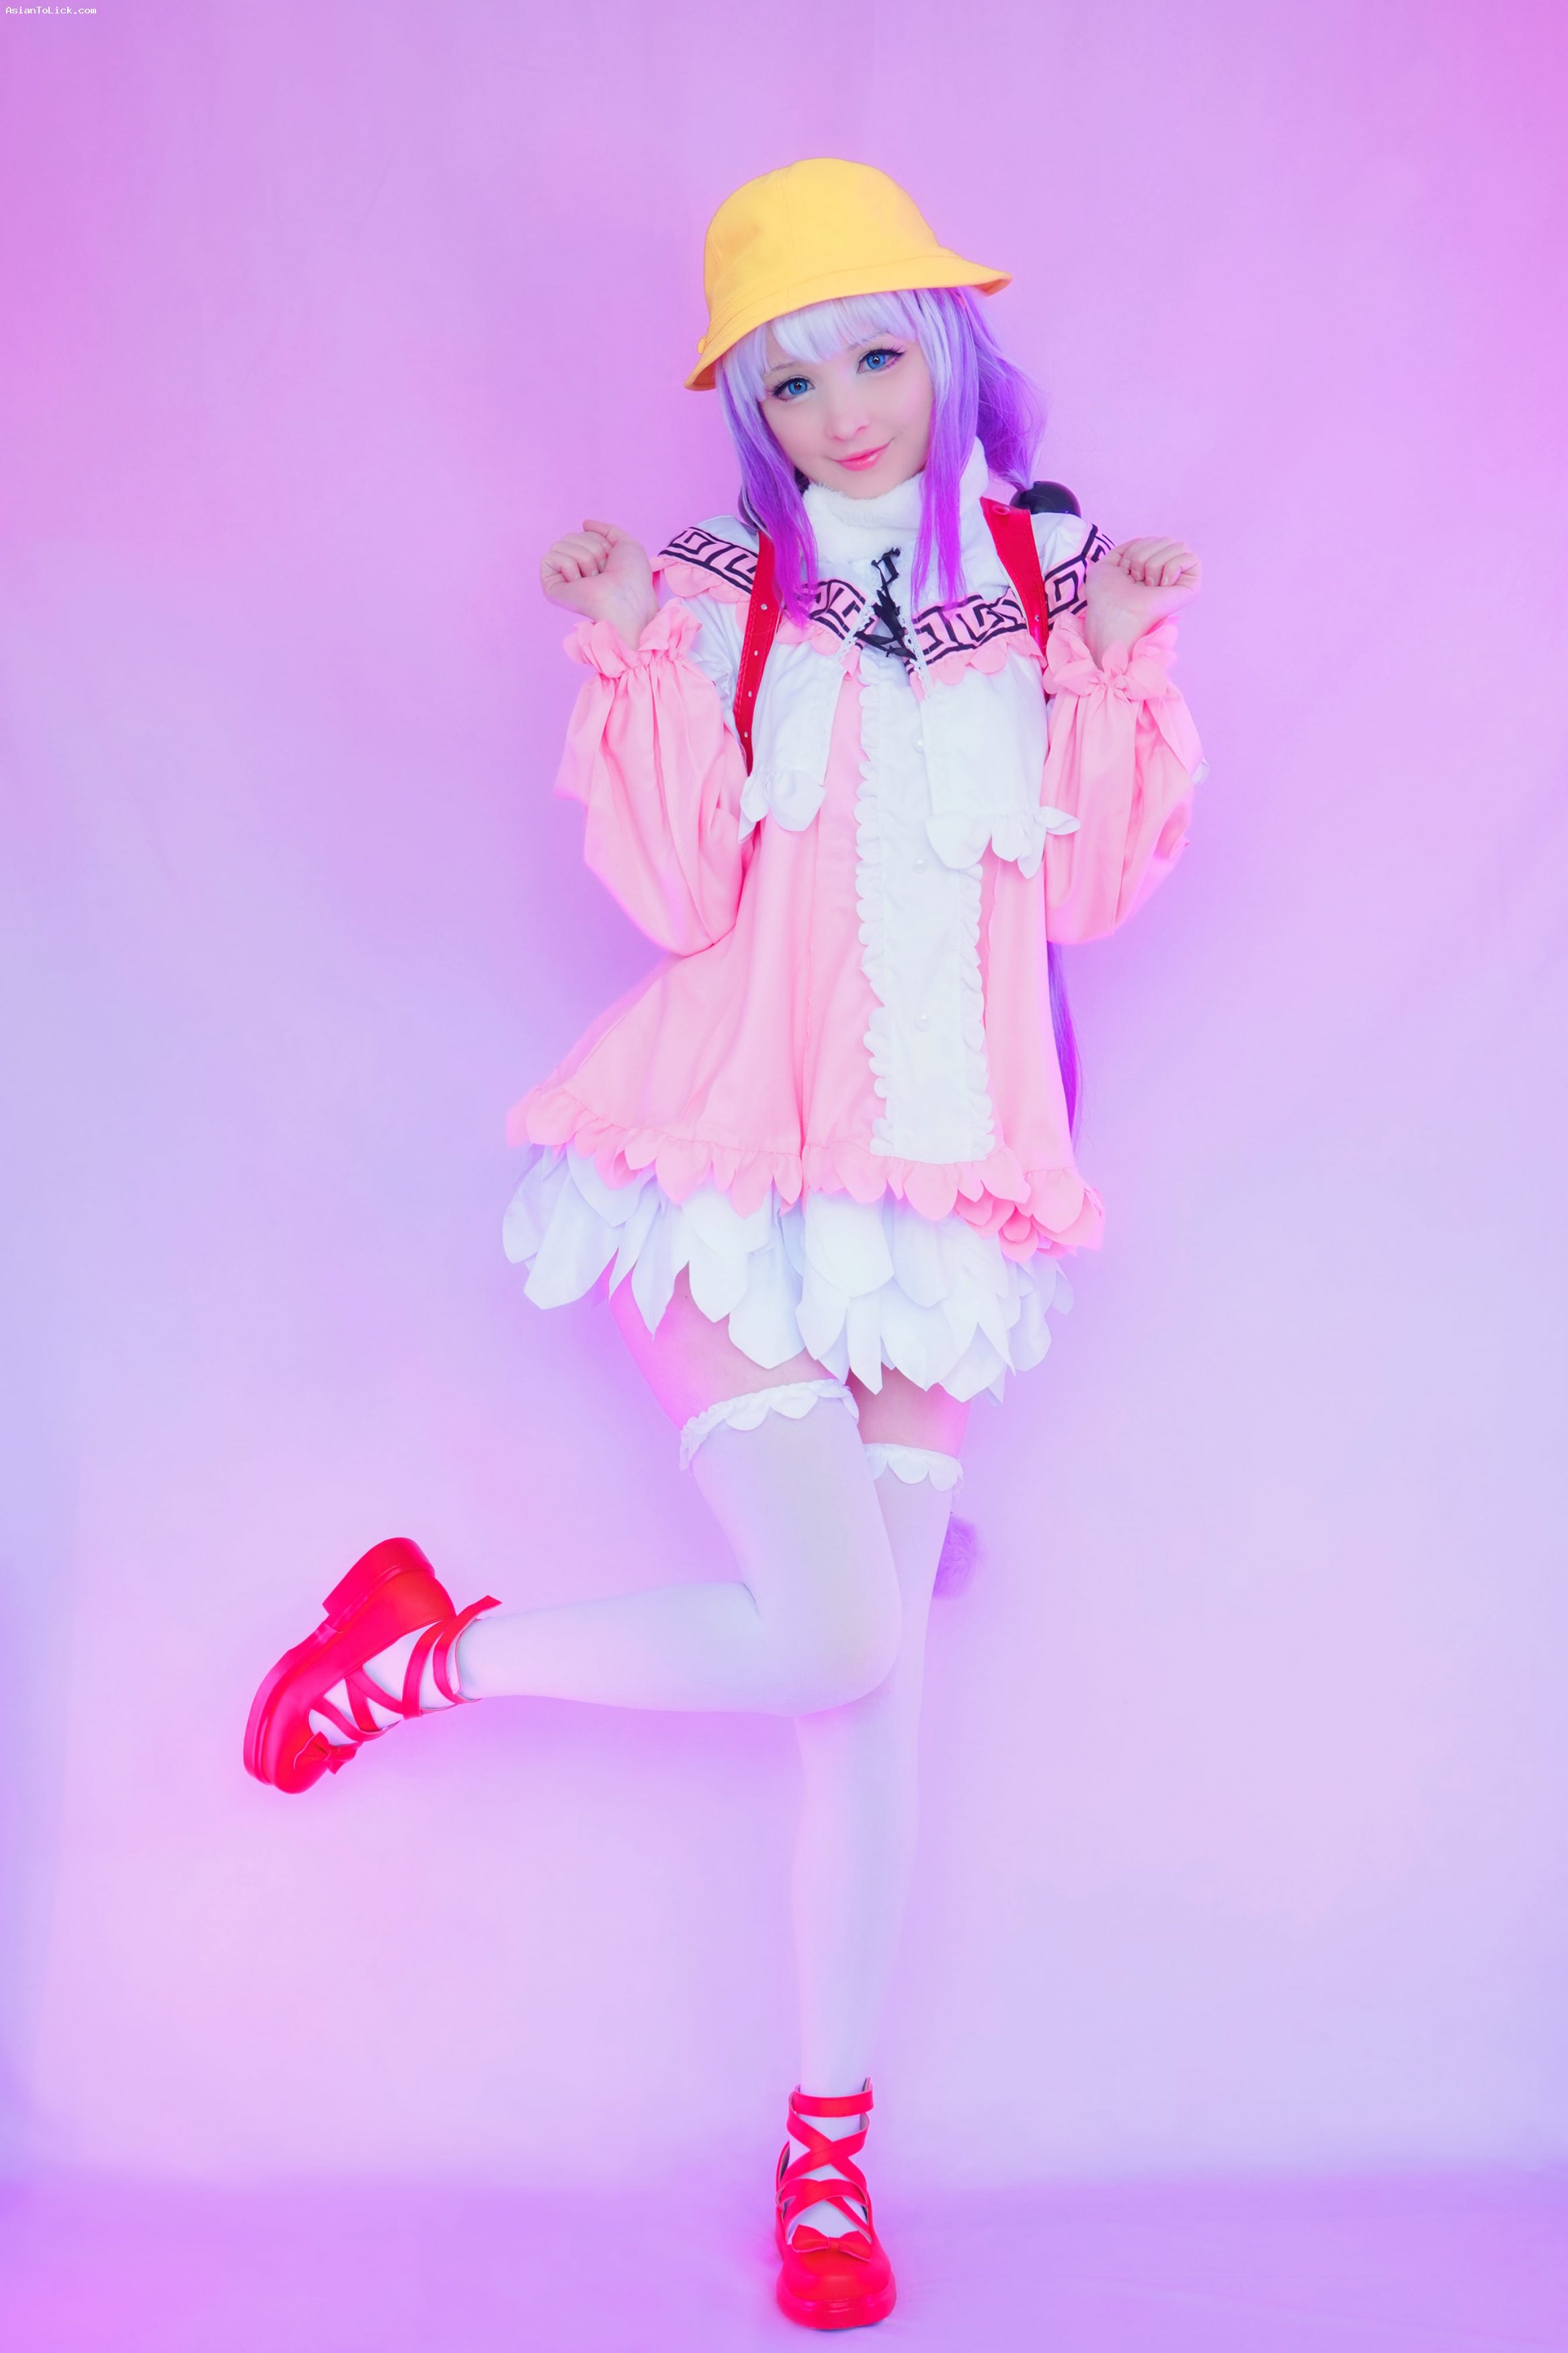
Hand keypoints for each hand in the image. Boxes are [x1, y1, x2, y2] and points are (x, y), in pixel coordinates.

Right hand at [540, 518, 657, 648]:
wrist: (627, 599)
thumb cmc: (632, 578)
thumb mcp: (626, 544)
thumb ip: (607, 530)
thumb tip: (584, 523)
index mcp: (587, 562)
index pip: (583, 533)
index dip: (600, 542)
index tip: (611, 562)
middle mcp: (573, 569)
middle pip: (570, 536)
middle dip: (591, 549)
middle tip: (602, 573)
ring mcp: (560, 578)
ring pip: (560, 544)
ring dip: (584, 558)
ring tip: (592, 580)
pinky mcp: (550, 586)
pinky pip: (550, 557)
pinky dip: (569, 566)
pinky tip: (579, 584)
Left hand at [1083, 535, 1201, 661]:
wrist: (1113, 615)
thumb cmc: (1105, 596)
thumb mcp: (1107, 564)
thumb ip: (1125, 549)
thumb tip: (1146, 540)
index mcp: (1151, 568)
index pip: (1153, 539)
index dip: (1135, 550)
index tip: (1125, 572)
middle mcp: (1167, 573)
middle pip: (1166, 539)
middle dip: (1144, 556)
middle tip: (1137, 580)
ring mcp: (1181, 580)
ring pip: (1178, 546)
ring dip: (1154, 564)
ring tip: (1148, 585)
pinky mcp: (1192, 587)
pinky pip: (1191, 558)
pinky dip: (1172, 568)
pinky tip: (1163, 587)